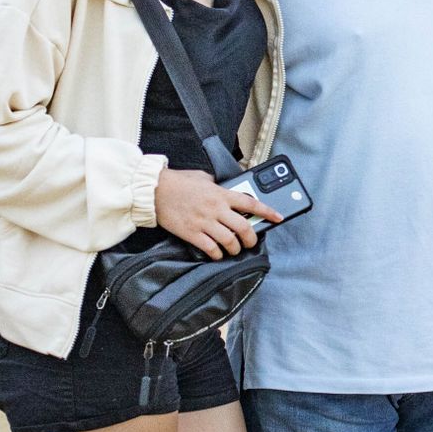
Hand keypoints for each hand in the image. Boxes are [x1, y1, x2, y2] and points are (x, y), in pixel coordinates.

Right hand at [154, 168, 282, 260]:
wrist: (154, 190)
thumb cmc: (177, 182)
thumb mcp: (203, 177)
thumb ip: (217, 184)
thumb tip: (225, 188)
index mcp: (221, 193)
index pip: (251, 203)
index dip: (268, 212)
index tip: (278, 217)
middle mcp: (216, 208)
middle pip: (244, 227)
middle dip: (251, 238)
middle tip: (251, 242)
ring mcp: (204, 222)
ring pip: (229, 240)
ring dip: (235, 248)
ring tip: (234, 249)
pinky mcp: (191, 233)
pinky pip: (211, 248)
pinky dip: (217, 254)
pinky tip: (218, 254)